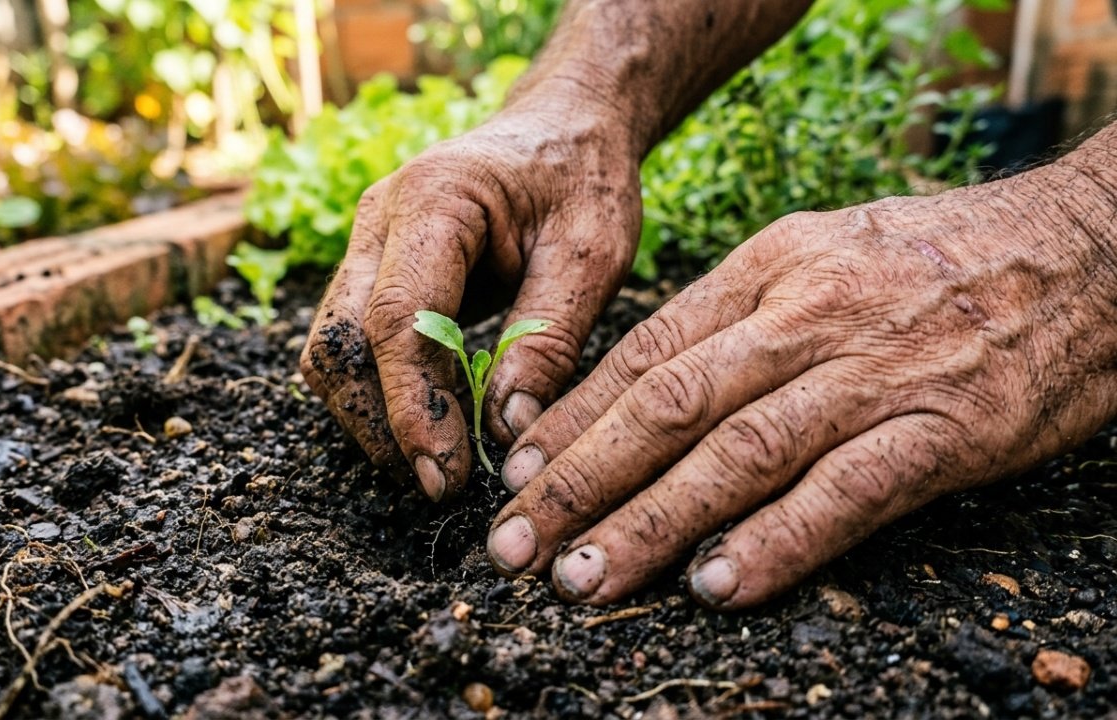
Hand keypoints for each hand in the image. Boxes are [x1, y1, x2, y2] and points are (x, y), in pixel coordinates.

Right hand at [300, 102, 642, 500]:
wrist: (563, 129)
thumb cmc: (584, 180)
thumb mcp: (593, 255)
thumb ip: (548, 340)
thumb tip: (505, 432)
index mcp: (435, 199)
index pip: (397, 318)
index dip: (412, 406)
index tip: (446, 474)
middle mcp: (379, 219)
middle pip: (340, 340)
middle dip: (380, 422)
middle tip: (441, 483)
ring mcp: (367, 245)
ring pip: (332, 349)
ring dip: (373, 415)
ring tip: (438, 463)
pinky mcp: (374, 271)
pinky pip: (353, 345)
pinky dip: (382, 393)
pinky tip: (431, 426)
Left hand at [486, 161, 1116, 607]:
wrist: (1088, 248)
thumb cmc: (939, 259)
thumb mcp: (822, 253)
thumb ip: (737, 314)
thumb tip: (645, 383)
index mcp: (769, 269)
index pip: (646, 353)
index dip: (573, 420)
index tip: (518, 475)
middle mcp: (808, 317)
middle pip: (670, 406)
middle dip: (582, 482)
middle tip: (516, 546)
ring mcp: (876, 373)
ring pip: (739, 454)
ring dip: (653, 524)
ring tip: (588, 580)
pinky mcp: (946, 428)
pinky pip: (845, 493)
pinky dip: (776, 542)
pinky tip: (717, 587)